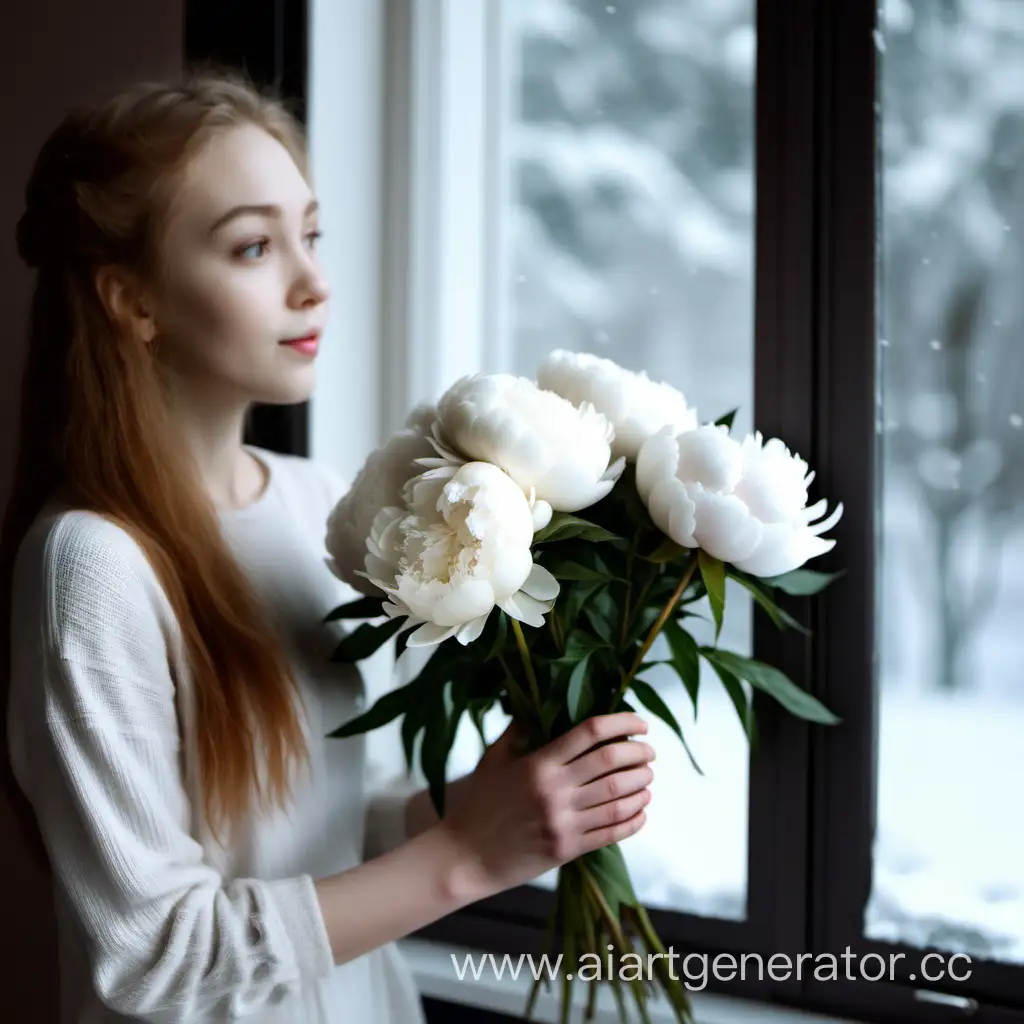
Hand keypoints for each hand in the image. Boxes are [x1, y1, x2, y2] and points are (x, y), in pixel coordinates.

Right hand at [437, 712, 654, 900]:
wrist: (464, 857)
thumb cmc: (478, 805)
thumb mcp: (493, 760)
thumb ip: (518, 732)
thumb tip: (537, 706)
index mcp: (538, 763)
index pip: (590, 733)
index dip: (622, 723)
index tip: (640, 723)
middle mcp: (554, 790)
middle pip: (612, 762)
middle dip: (639, 753)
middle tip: (649, 752)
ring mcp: (562, 822)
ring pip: (619, 798)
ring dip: (641, 786)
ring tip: (648, 779)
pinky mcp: (567, 849)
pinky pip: (612, 832)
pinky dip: (634, 819)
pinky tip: (641, 810)